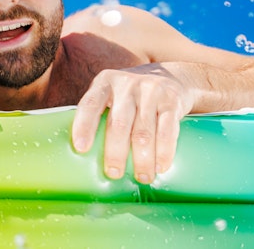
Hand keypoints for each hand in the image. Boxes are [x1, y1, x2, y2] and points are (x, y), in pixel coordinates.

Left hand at [71, 64, 193, 183]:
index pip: (90, 104)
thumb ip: (100, 114)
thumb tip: (84, 155)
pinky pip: (167, 131)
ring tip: (142, 177)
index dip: (83, 126)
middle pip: (118, 124)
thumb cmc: (131, 95)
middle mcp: (126, 85)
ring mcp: (150, 91)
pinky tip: (161, 167)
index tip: (81, 148)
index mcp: (105, 83)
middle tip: (114, 174)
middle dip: (115, 152)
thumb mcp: (112, 94)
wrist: (171, 76)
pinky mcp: (172, 101)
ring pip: (144, 132)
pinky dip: (164, 152)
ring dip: (143, 159)